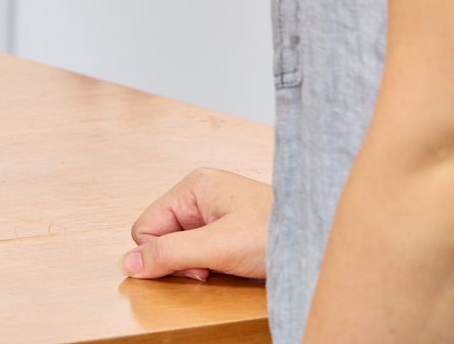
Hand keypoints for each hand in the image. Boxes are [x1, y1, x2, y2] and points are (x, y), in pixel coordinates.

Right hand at [122, 168, 270, 281]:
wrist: (324, 242)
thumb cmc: (279, 233)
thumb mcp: (217, 247)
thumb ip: (169, 254)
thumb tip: (129, 264)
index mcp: (193, 186)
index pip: (147, 226)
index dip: (163, 254)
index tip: (197, 267)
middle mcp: (201, 194)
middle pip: (164, 235)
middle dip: (183, 260)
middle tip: (214, 266)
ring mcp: (217, 211)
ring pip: (183, 245)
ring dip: (199, 264)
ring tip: (229, 264)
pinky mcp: (230, 228)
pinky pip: (203, 249)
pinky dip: (213, 264)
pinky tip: (235, 264)